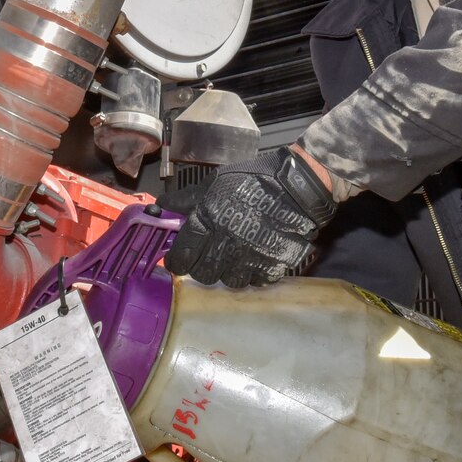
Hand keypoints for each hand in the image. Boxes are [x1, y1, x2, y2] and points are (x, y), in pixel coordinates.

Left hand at [163, 146, 337, 287]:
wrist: (298, 187)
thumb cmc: (254, 180)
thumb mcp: (215, 183)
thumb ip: (187, 199)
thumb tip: (162, 206)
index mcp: (208, 221)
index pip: (182, 256)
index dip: (177, 261)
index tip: (179, 259)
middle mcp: (226, 244)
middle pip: (203, 274)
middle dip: (203, 266)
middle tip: (210, 255)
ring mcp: (250, 259)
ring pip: (229, 281)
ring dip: (230, 271)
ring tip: (236, 254)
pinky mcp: (272, 267)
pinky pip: (255, 281)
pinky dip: (254, 272)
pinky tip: (256, 255)